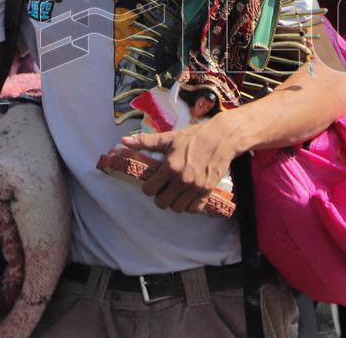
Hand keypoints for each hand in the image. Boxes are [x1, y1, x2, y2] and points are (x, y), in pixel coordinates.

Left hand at [121, 117, 239, 213]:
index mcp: (170, 167)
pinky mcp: (207, 191)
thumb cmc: (193, 137)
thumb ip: (146, 142)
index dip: (148, 187)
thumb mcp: (169, 138)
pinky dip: (189, 205)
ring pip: (177, 209)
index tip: (153, 182)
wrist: (221, 138)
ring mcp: (195, 187)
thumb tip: (124, 141)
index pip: (149, 190)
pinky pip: (194, 209)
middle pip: (161, 203)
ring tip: (176, 193)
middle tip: (164, 188)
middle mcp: (182, 180)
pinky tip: (188, 196)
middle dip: (160, 197)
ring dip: (174, 202)